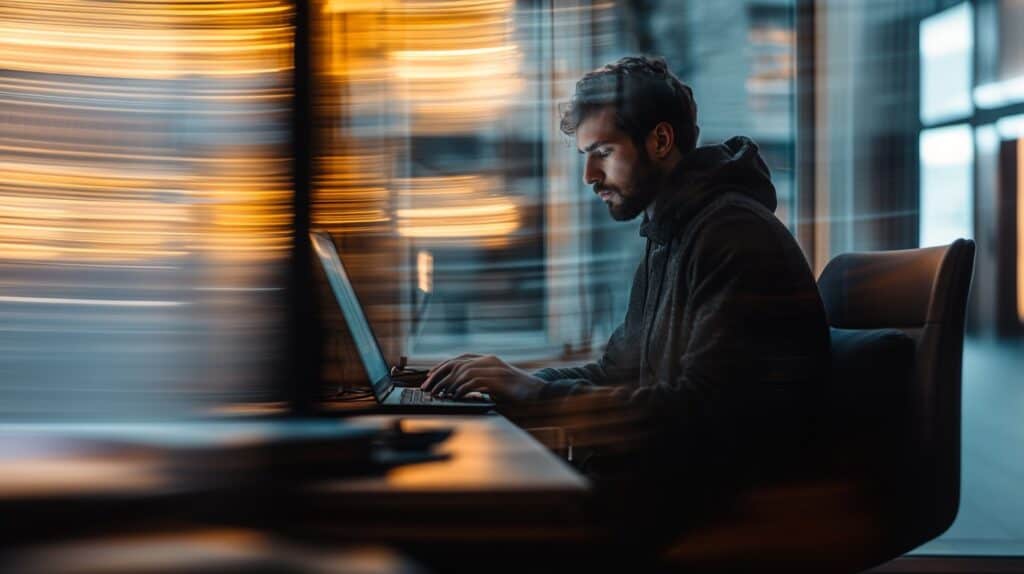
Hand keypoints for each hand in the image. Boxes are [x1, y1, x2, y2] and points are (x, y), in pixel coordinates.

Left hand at [420, 353, 545, 402]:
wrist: (537, 392)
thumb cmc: (515, 391)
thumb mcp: (493, 384)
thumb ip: (478, 382)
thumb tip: (455, 389)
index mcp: (488, 359)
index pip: (459, 358)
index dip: (442, 366)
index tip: (429, 376)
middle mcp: (489, 361)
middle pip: (457, 363)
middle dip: (439, 375)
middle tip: (427, 387)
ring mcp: (495, 369)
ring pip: (463, 372)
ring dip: (448, 384)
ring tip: (439, 394)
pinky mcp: (498, 379)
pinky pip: (474, 382)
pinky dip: (462, 389)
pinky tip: (454, 396)